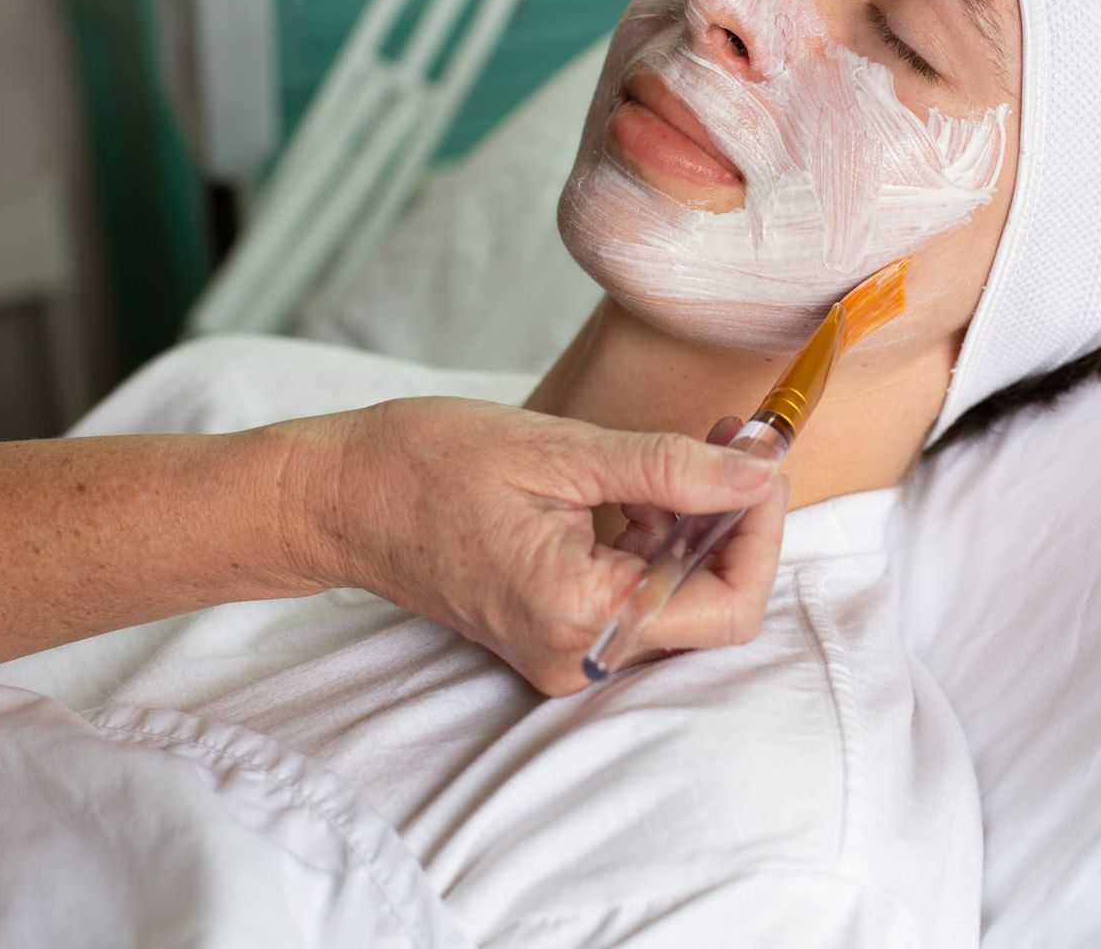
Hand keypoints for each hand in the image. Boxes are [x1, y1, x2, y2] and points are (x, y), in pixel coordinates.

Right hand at [290, 399, 788, 696]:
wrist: (337, 497)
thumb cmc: (427, 464)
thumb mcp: (562, 451)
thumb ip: (671, 470)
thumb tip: (761, 475)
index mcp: (580, 615)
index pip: (728, 605)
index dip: (762, 531)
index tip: (760, 461)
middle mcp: (578, 656)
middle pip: (711, 608)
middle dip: (734, 522)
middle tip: (730, 444)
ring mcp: (564, 653)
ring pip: (678, 600)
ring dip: (697, 527)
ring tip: (682, 453)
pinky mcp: (554, 635)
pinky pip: (636, 598)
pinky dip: (657, 541)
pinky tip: (640, 488)